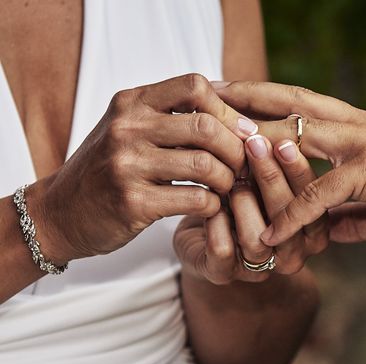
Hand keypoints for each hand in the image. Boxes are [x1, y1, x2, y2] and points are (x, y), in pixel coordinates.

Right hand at [30, 74, 257, 264]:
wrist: (61, 212)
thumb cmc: (109, 169)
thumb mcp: (130, 129)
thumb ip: (171, 116)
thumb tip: (236, 113)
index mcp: (131, 102)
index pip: (194, 86)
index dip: (228, 110)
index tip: (241, 133)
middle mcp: (127, 128)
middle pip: (206, 127)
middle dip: (236, 149)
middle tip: (243, 166)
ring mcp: (126, 165)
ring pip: (205, 165)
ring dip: (228, 180)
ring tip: (228, 187)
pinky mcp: (132, 203)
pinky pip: (195, 199)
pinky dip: (214, 205)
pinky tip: (211, 207)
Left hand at [174, 134, 327, 284]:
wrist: (203, 237)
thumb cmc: (242, 200)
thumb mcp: (263, 178)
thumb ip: (277, 161)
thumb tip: (278, 124)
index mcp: (312, 230)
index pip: (315, 202)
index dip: (300, 172)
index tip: (285, 142)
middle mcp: (293, 254)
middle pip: (290, 219)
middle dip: (271, 179)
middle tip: (255, 146)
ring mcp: (259, 268)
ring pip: (258, 239)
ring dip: (243, 202)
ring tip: (230, 178)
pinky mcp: (223, 274)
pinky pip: (223, 251)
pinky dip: (215, 223)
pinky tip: (209, 201)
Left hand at [213, 81, 365, 249]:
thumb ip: (349, 211)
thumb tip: (327, 228)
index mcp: (356, 129)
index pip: (300, 104)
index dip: (263, 97)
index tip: (229, 95)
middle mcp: (356, 128)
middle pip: (290, 105)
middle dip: (246, 99)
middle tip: (205, 95)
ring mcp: (364, 148)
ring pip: (299, 139)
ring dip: (257, 146)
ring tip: (218, 153)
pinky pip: (323, 197)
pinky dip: (295, 215)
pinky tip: (270, 233)